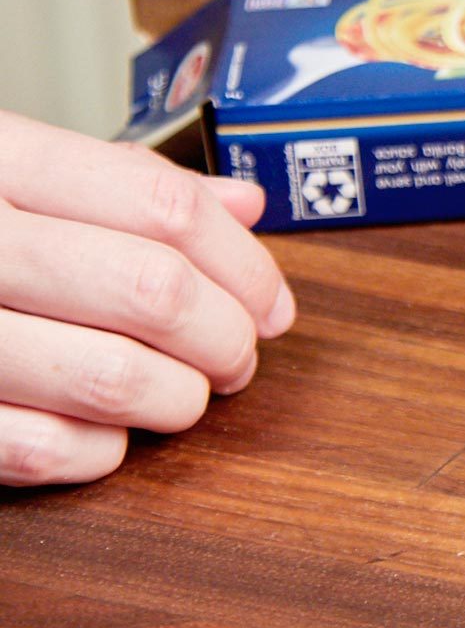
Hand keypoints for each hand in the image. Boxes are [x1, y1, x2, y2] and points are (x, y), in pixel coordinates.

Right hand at [0, 111, 294, 486]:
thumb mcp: (12, 175)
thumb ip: (121, 189)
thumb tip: (245, 204)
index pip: (161, 206)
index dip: (243, 262)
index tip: (275, 304)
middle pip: (151, 286)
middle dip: (223, 334)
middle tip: (240, 357)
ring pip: (104, 370)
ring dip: (174, 398)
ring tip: (187, 399)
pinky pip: (29, 445)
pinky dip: (91, 452)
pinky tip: (107, 441)